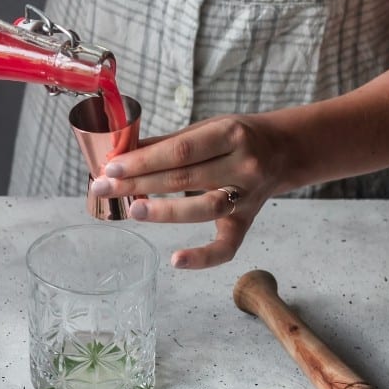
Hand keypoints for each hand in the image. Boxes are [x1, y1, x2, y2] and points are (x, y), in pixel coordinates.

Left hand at [87, 114, 292, 269]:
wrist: (285, 149)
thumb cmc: (236, 136)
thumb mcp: (206, 128)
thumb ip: (167, 143)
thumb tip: (121, 155)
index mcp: (231, 134)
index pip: (180, 151)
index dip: (144, 160)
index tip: (112, 168)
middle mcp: (244, 165)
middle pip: (185, 178)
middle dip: (139, 183)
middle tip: (104, 188)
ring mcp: (248, 196)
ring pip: (203, 209)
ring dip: (164, 212)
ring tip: (132, 209)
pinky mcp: (247, 221)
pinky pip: (227, 246)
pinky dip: (203, 257)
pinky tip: (175, 260)